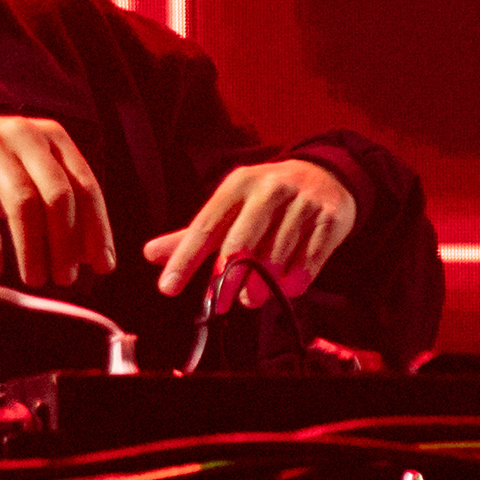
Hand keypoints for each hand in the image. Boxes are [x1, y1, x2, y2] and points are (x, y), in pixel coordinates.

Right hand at [0, 115, 115, 289]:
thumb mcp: (32, 171)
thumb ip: (61, 203)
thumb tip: (90, 255)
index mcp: (53, 137)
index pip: (85, 185)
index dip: (96, 228)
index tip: (102, 266)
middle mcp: (25, 135)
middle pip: (56, 194)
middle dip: (65, 242)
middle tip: (65, 279)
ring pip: (21, 202)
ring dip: (31, 248)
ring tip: (34, 279)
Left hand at [145, 158, 356, 311]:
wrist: (326, 175)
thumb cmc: (267, 199)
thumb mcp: (231, 207)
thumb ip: (194, 234)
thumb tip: (150, 254)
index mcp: (239, 184)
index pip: (206, 226)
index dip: (185, 259)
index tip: (167, 288)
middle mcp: (270, 188)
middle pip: (241, 243)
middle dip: (227, 279)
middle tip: (221, 304)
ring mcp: (302, 202)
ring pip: (276, 257)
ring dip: (261, 287)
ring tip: (253, 298)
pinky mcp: (329, 219)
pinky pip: (308, 262)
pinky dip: (294, 283)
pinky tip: (285, 289)